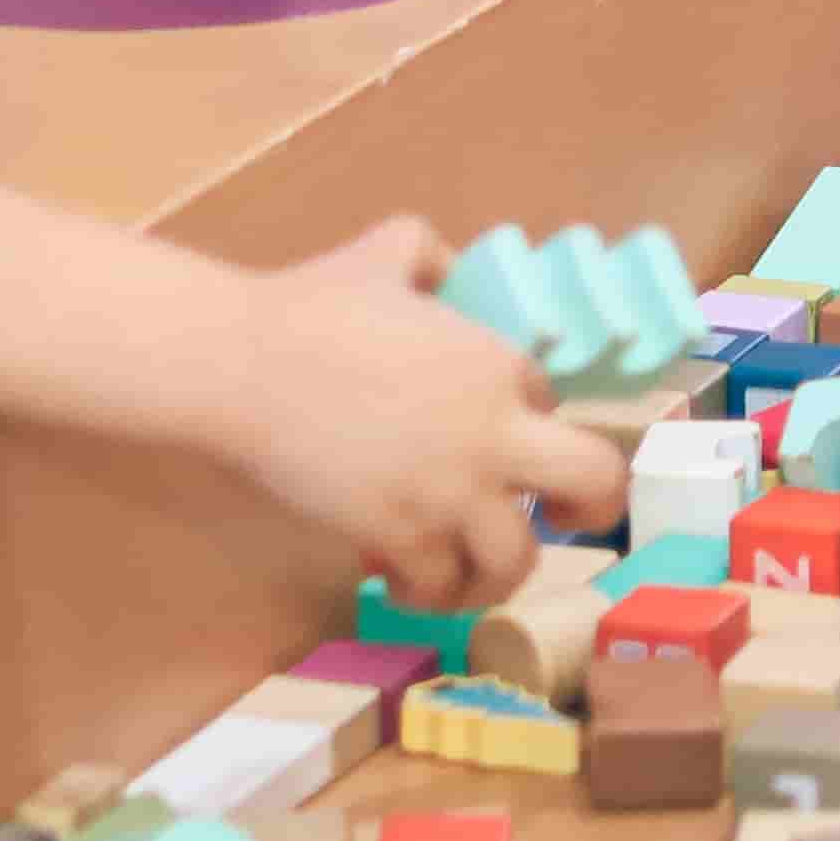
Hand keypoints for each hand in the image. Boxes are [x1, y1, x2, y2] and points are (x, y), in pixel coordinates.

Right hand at [228, 220, 630, 611]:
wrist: (244, 365)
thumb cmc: (313, 304)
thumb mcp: (392, 248)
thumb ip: (434, 254)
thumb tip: (448, 269)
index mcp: (500, 364)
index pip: (550, 401)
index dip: (528, 419)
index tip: (499, 434)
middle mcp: (493, 434)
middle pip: (594, 482)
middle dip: (590, 505)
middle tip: (562, 515)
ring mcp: (450, 494)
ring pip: (517, 560)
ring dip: (496, 570)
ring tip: (468, 568)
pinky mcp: (399, 537)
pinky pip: (438, 588)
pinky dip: (426, 592)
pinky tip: (400, 577)